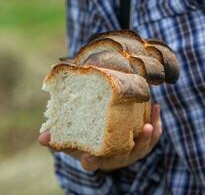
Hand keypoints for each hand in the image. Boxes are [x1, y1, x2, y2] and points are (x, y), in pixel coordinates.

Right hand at [39, 104, 161, 170]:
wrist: (104, 144)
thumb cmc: (87, 142)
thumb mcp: (73, 141)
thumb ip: (60, 139)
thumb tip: (41, 138)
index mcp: (97, 159)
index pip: (93, 164)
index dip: (90, 161)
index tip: (87, 157)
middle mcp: (115, 158)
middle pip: (126, 156)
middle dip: (135, 145)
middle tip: (143, 130)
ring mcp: (130, 152)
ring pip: (143, 147)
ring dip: (150, 134)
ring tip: (152, 115)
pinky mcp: (140, 144)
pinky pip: (152, 137)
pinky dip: (156, 124)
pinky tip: (155, 107)